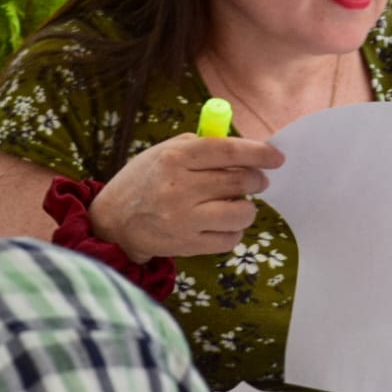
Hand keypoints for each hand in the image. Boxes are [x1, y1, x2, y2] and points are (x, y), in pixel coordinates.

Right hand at [88, 133, 284, 261]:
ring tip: (236, 204)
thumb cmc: (146, 181)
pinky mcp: (188, 244)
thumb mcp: (164, 152)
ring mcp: (184, 219)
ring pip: (241, 213)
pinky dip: (234, 231)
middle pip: (240, 182)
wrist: (114, 221)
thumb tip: (245, 148)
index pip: (229, 151)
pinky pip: (231, 239)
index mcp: (175, 158)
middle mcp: (179, 188)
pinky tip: (222, 223)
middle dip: (256, 181)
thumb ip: (203, 146)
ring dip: (247, 208)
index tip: (276, 158)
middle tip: (256, 181)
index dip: (259, 153)